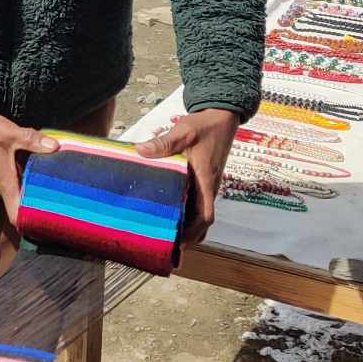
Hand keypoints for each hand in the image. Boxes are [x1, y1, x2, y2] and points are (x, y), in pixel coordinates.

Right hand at [0, 112, 59, 226]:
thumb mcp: (10, 133)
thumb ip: (32, 140)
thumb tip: (55, 147)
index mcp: (5, 181)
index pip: (15, 214)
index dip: (28, 224)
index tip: (45, 225)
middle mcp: (2, 183)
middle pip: (20, 208)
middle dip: (37, 211)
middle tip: (60, 210)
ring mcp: (1, 177)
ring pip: (19, 194)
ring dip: (33, 196)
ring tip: (55, 194)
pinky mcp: (1, 169)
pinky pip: (18, 182)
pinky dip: (29, 182)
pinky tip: (42, 173)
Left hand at [136, 109, 239, 246]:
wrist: (222, 117)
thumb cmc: (205, 125)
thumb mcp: (184, 131)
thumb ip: (164, 142)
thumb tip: (140, 151)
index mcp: (206, 180)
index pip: (205, 215)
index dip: (193, 232)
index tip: (179, 242)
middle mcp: (208, 187)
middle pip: (202, 221)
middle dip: (188, 236)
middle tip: (167, 245)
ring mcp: (207, 185)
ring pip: (199, 213)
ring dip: (186, 225)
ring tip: (165, 234)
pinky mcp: (203, 179)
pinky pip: (196, 202)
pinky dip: (186, 212)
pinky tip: (170, 212)